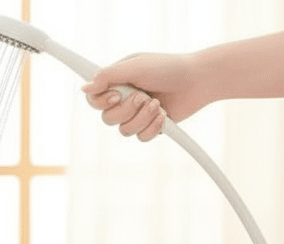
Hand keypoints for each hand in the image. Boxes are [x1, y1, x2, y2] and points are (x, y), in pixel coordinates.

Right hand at [82, 52, 201, 140]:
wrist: (198, 80)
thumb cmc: (169, 68)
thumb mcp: (136, 67)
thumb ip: (108, 76)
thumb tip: (84, 88)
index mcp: (117, 83)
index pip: (94, 100)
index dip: (101, 103)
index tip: (116, 96)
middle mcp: (124, 99)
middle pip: (108, 119)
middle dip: (127, 110)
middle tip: (144, 96)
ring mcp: (136, 114)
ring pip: (124, 131)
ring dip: (142, 118)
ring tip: (158, 105)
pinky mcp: (149, 126)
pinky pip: (140, 138)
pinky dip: (153, 127)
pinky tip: (164, 116)